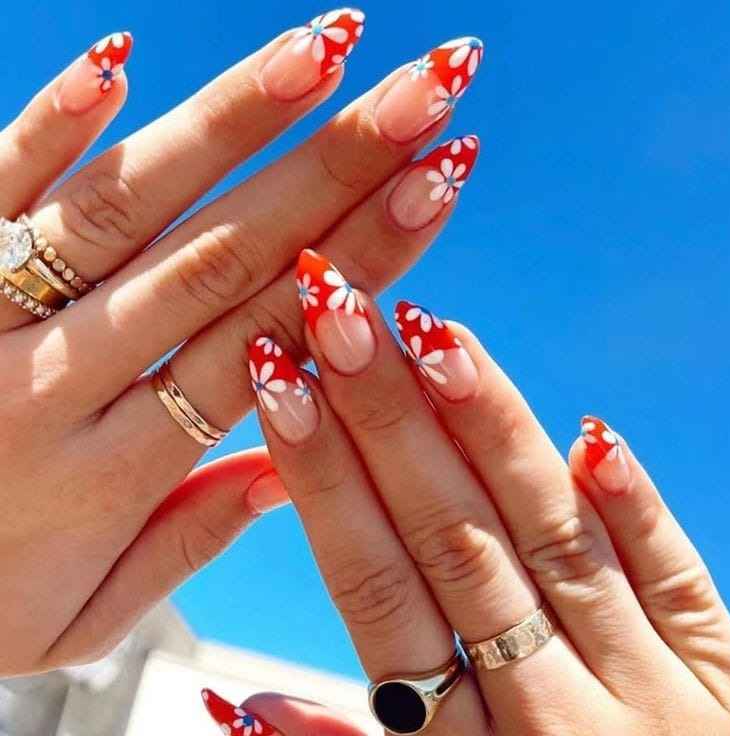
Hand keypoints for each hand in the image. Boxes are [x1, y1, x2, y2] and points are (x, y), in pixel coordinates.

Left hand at [0, 13, 484, 674]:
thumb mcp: (80, 618)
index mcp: (113, 473)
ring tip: (328, 47)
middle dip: (337, 165)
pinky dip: (54, 123)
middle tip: (426, 86)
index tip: (436, 184)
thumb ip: (189, 545)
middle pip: (222, 257)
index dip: (360, 262)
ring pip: (127, 205)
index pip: (266, 344)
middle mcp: (59, 385)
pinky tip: (119, 55)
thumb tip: (290, 471)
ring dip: (232, 121)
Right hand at [214, 264, 729, 734]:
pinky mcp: (727, 672)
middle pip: (454, 538)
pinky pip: (680, 577)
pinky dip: (636, 504)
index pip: (375, 590)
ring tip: (434, 332)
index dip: (323, 482)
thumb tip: (238, 702)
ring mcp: (659, 687)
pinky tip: (595, 431)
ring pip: (555, 536)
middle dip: (386, 418)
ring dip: (489, 432)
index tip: (278, 384)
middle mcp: (563, 711)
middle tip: (339, 313)